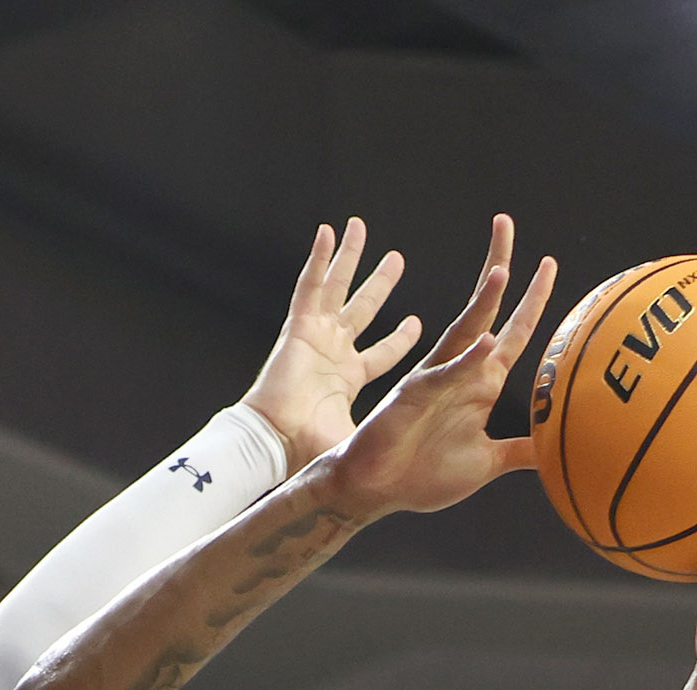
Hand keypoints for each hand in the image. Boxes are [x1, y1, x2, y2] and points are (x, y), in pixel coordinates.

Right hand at [239, 219, 421, 470]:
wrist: (277, 441)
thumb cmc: (310, 448)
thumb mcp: (362, 437)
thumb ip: (388, 436)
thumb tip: (420, 456)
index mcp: (348, 378)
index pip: (380, 353)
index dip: (399, 339)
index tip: (417, 322)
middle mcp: (332, 351)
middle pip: (361, 309)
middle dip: (379, 284)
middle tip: (397, 259)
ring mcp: (315, 336)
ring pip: (336, 287)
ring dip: (348, 258)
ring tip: (358, 227)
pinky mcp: (298, 327)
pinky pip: (309, 285)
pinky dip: (318, 258)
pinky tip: (327, 232)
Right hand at [320, 214, 556, 521]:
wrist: (372, 489)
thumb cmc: (421, 476)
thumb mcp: (487, 463)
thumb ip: (521, 451)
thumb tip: (556, 450)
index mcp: (477, 383)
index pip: (512, 332)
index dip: (531, 300)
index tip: (547, 264)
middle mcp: (458, 370)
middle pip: (486, 310)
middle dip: (499, 267)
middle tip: (506, 222)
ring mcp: (437, 379)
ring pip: (466, 330)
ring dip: (485, 300)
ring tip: (503, 269)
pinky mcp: (416, 395)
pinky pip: (448, 374)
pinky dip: (469, 359)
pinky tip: (490, 341)